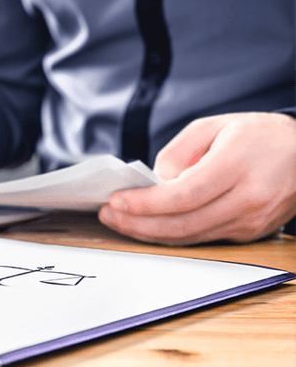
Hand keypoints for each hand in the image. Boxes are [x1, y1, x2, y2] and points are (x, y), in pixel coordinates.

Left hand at [99, 112, 295, 244]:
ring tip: (120, 221)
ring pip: (190, 237)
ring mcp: (251, 221)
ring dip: (149, 233)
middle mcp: (248, 199)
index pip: (183, 195)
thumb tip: (154, 182)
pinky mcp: (250, 233)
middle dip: (138, 224)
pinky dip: (171, 235)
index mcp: (237, 166)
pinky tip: (148, 226)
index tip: (116, 201)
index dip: (145, 204)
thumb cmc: (258, 135)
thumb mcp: (213, 126)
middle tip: (108, 215)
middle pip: (183, 223)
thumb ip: (178, 152)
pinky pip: (203, 239)